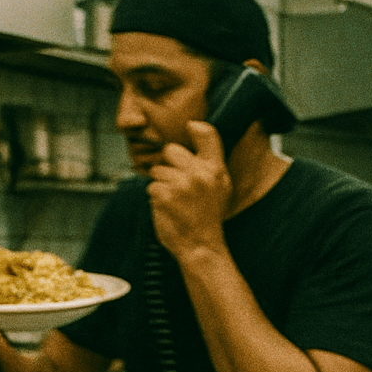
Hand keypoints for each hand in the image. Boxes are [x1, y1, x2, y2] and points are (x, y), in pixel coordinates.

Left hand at [147, 121, 232, 261]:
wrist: (202, 247)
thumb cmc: (208, 216)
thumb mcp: (220, 185)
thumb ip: (209, 155)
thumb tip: (193, 124)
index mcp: (216, 169)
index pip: (207, 134)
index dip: (195, 130)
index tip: (191, 130)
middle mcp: (200, 173)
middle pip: (171, 151)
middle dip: (170, 166)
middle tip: (181, 188)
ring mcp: (181, 184)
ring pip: (158, 171)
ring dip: (162, 186)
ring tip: (176, 203)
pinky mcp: (164, 196)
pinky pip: (151, 187)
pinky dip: (156, 199)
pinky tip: (169, 210)